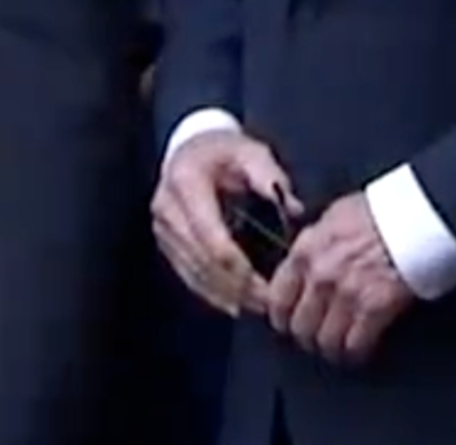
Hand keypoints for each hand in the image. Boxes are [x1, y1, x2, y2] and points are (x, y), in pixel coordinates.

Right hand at [150, 128, 293, 316]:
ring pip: (192, 272)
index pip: (211, 236)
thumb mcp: (251, 152)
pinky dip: (209, 291)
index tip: (266, 283)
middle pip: (202, 259)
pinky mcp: (164, 240)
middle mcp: (167, 208)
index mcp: (186, 182)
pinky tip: (232, 303)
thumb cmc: (225, 151)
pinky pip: (186, 273)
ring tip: (256, 307)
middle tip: (268, 303)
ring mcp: (162, 227)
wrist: (191, 148)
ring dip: (224, 294)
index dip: (238, 265)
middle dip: (236, 286)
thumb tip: (293, 210)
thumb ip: (270, 178)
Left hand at [263, 191, 410, 365]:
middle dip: (308, 336)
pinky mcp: (374, 309)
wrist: (421, 213)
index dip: (282, 317)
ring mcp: (346, 294)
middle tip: (317, 339)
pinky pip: (355, 344)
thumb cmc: (383, 210)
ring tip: (340, 348)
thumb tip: (306, 262)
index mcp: (306, 250)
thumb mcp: (336, 216)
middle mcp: (320, 275)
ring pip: (325, 340)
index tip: (288, 323)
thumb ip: (316, 242)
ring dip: (332, 348)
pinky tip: (361, 350)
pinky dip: (357, 352)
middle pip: (300, 326)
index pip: (277, 298)